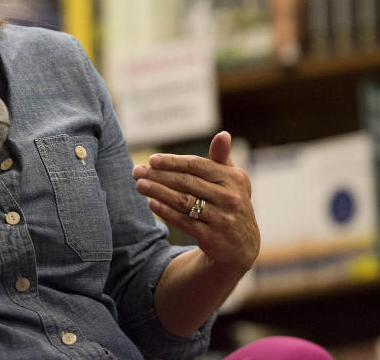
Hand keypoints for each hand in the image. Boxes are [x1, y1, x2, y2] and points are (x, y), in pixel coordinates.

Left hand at [132, 131, 258, 270]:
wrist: (242, 244)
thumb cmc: (229, 202)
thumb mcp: (232, 181)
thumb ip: (221, 158)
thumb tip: (223, 134)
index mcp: (234, 178)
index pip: (198, 165)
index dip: (173, 161)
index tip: (152, 160)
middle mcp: (231, 198)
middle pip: (187, 182)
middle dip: (159, 175)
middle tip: (137, 171)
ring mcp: (222, 219)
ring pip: (183, 201)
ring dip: (158, 191)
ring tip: (139, 185)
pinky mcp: (212, 238)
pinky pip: (184, 222)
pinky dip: (167, 211)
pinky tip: (151, 203)